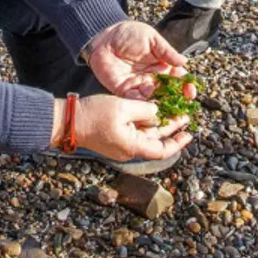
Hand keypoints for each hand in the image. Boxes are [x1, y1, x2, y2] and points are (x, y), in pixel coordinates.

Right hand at [66, 94, 192, 163]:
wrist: (68, 122)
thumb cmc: (94, 115)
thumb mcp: (123, 107)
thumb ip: (145, 109)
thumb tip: (158, 113)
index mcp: (133, 146)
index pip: (162, 150)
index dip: (178, 142)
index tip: (189, 133)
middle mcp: (129, 150)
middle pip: (156, 142)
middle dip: (172, 129)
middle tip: (184, 116)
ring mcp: (121, 146)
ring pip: (146, 136)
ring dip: (160, 125)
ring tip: (172, 111)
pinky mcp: (115, 139)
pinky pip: (136, 133)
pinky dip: (146, 124)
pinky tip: (151, 112)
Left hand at [83, 20, 186, 100]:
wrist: (104, 37)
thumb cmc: (129, 34)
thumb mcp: (151, 38)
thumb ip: (166, 51)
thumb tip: (184, 62)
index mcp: (162, 66)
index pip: (178, 80)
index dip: (186, 86)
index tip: (190, 91)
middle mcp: (153, 79)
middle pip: (168, 94)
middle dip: (176, 101)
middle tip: (181, 105)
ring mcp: (139, 86)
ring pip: (152, 99)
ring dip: (159, 102)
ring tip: (162, 100)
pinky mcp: (124, 90)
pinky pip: (134, 99)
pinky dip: (141, 101)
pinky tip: (146, 96)